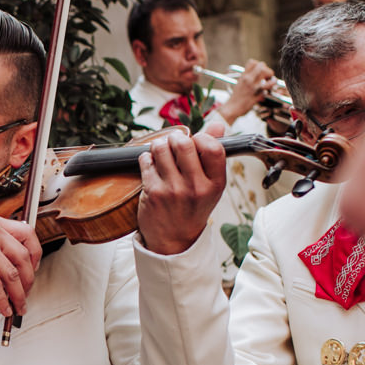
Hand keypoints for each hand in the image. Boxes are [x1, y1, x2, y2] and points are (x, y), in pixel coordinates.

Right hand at [0, 216, 42, 317]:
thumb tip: (20, 260)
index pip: (28, 233)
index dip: (36, 253)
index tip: (34, 267)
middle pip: (24, 257)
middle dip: (29, 280)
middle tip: (27, 292)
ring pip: (13, 275)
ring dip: (18, 295)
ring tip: (19, 305)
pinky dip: (3, 301)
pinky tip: (4, 308)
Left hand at [134, 127, 225, 255]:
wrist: (174, 240)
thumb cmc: (193, 207)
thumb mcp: (210, 185)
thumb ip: (212, 153)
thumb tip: (219, 124)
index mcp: (216, 183)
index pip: (213, 147)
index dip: (202, 137)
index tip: (195, 142)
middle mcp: (196, 187)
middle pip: (183, 143)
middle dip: (175, 138)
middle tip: (173, 145)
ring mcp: (173, 190)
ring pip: (161, 147)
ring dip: (158, 146)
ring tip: (161, 153)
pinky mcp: (153, 192)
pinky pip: (146, 160)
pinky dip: (146, 159)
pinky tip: (151, 167)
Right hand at [218, 60, 278, 123]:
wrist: (232, 108)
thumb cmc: (235, 98)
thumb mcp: (239, 84)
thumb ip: (246, 79)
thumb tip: (255, 75)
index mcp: (243, 76)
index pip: (252, 62)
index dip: (258, 64)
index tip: (260, 71)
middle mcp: (248, 79)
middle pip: (261, 66)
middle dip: (267, 70)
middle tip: (268, 77)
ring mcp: (253, 86)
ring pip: (267, 74)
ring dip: (272, 77)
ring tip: (272, 81)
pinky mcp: (257, 94)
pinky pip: (268, 87)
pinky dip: (272, 87)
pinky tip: (271, 89)